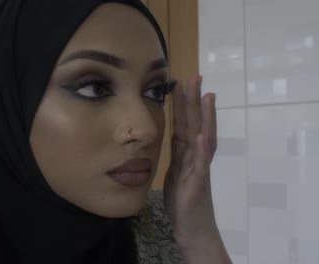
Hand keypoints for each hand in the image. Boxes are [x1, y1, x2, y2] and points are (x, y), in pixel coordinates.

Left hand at [163, 74, 229, 262]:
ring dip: (204, 118)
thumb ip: (177, 153)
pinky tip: (201, 135)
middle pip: (196, 124)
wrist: (191, 227)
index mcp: (186, 153)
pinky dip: (201, 150)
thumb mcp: (176, 171)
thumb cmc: (183, 200)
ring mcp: (198, 169)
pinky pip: (200, 165)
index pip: (184, 123)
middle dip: (194, 101)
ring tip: (206, 96)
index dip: (183, 104)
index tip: (180, 82)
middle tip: (195, 76)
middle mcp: (195, 157)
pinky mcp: (197, 184)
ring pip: (202, 139)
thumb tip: (177, 133)